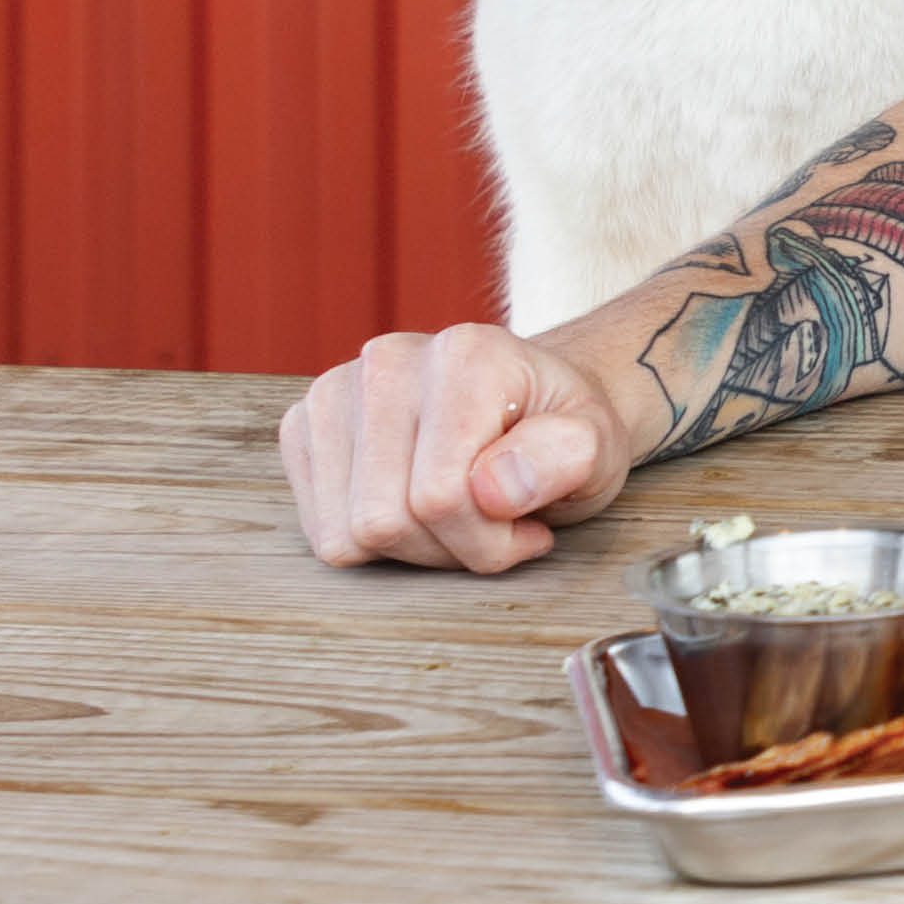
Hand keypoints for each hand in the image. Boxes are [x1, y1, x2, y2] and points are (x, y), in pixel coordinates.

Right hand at [282, 322, 636, 571]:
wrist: (532, 401)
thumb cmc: (562, 430)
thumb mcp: (597, 447)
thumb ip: (565, 460)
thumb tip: (492, 489)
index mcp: (465, 355)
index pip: (441, 497)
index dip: (490, 541)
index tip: (530, 525)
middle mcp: (388, 360)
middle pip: (385, 521)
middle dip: (450, 549)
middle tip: (494, 522)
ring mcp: (335, 390)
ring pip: (347, 535)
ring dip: (412, 549)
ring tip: (459, 513)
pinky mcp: (305, 426)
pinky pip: (322, 532)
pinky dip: (372, 543)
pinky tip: (414, 507)